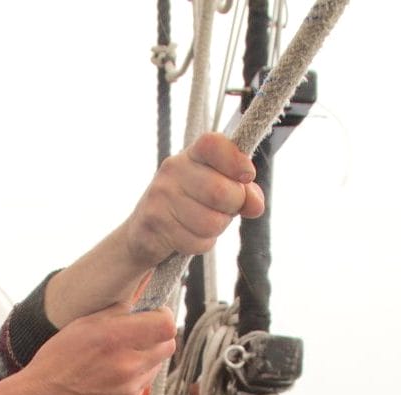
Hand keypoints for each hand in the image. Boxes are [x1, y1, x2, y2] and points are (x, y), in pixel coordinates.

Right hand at [0, 305, 172, 394]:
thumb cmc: (56, 361)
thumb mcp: (82, 325)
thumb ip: (116, 312)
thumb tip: (141, 301)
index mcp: (116, 339)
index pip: (166, 325)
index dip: (163, 318)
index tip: (154, 317)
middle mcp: (127, 366)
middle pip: (167, 346)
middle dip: (156, 339)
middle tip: (138, 338)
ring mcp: (129, 392)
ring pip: (154, 369)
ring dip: (143, 362)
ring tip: (116, 362)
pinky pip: (140, 391)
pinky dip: (130, 384)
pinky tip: (107, 383)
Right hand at [118, 133, 264, 268]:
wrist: (144, 233)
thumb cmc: (188, 207)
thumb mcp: (217, 192)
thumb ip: (242, 193)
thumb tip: (256, 204)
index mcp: (192, 155)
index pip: (214, 144)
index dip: (236, 160)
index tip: (247, 175)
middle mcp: (173, 169)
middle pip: (221, 191)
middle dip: (233, 208)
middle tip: (224, 211)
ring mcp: (162, 195)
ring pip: (212, 222)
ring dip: (216, 230)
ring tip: (203, 224)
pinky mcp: (156, 223)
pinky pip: (197, 241)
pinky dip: (201, 244)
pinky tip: (189, 236)